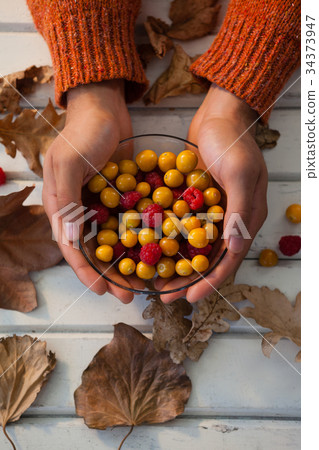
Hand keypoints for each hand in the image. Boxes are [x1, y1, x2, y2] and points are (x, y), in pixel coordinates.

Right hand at [42, 80, 134, 302]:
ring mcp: (102, 205)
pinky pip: (131, 224)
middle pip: (95, 251)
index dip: (86, 272)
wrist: (105, 107)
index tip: (103, 290)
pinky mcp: (122, 198)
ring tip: (146, 281)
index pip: (71, 248)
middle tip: (130, 295)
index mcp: (61, 206)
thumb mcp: (69, 163)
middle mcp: (80, 211)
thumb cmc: (84, 133)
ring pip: (115, 242)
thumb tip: (67, 242)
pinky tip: (157, 252)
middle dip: (111, 274)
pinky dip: (141, 239)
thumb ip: (67, 201)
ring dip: (128, 262)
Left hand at [161, 85, 267, 302]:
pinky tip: (147, 247)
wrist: (219, 115)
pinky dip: (166, 239)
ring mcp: (210, 212)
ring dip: (173, 263)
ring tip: (152, 278)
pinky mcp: (194, 202)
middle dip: (186, 279)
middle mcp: (229, 220)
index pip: (228, 260)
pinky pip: (179, 226)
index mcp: (246, 219)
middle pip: (207, 259)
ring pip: (191, 246)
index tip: (188, 298)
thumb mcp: (240, 173)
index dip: (209, 281)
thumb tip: (236, 249)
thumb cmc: (232, 141)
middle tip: (163, 295)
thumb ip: (239, 211)